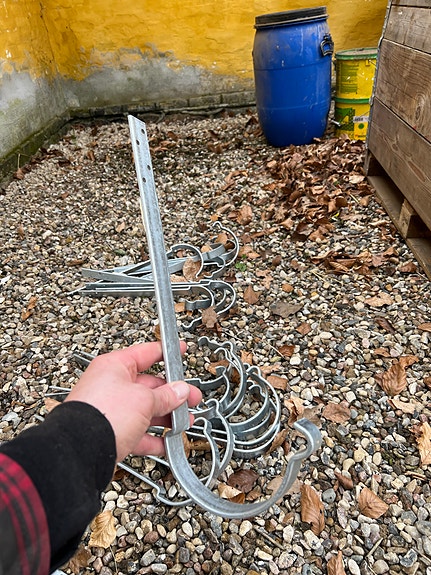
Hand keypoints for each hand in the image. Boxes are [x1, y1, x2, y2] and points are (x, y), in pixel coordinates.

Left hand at [65, 341, 201, 460]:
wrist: (78, 451)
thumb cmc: (102, 415)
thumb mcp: (144, 399)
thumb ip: (166, 395)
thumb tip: (180, 390)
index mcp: (114, 366)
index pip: (146, 353)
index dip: (167, 352)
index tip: (181, 351)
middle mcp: (110, 386)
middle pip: (148, 385)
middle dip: (172, 394)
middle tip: (190, 398)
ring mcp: (109, 410)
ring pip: (144, 410)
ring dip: (166, 417)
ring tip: (183, 422)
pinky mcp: (109, 433)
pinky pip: (136, 433)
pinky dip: (153, 438)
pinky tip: (166, 442)